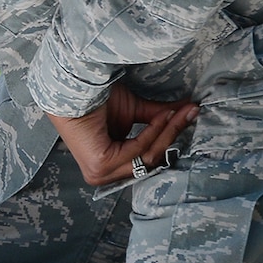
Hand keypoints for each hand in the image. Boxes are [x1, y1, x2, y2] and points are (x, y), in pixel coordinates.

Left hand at [47, 83, 198, 186]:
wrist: (72, 87)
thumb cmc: (96, 100)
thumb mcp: (134, 112)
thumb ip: (159, 120)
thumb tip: (190, 110)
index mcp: (111, 167)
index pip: (148, 158)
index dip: (170, 136)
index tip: (189, 114)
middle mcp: (105, 175)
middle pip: (151, 159)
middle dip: (171, 134)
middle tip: (189, 112)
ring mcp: (101, 173)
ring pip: (147, 157)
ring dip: (165, 133)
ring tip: (177, 113)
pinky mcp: (100, 166)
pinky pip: (137, 151)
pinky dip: (152, 133)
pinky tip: (162, 117)